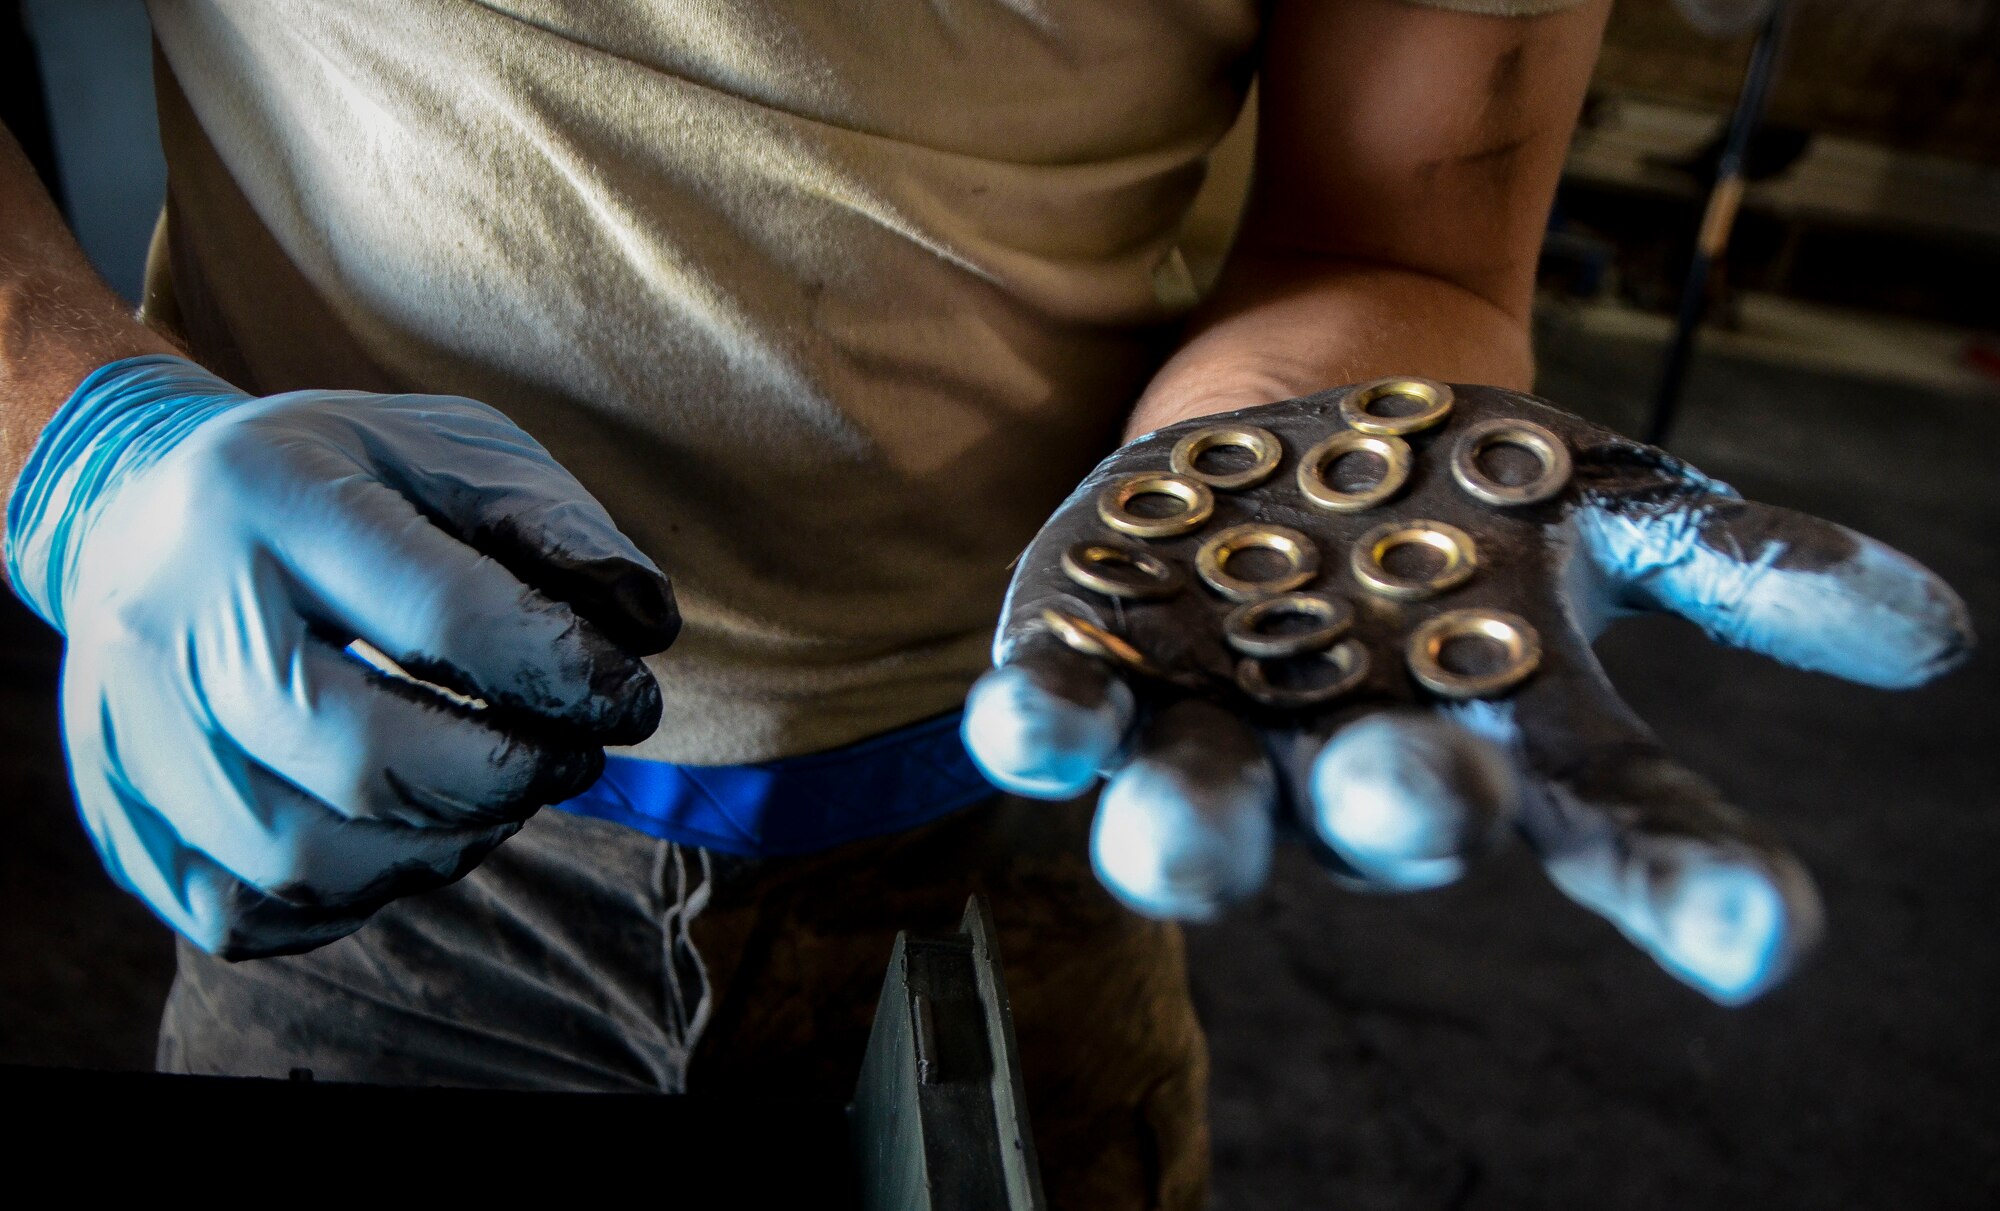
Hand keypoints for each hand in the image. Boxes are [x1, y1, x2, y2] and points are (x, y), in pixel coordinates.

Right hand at [6, 356, 676, 957]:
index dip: (566, 675)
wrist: (147, 509)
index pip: (442, 615)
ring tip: (492, 792)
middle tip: (568, 759)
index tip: (632, 701)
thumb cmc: (338, 484)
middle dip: (506, 780)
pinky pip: (245, 914)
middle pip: (362, 761)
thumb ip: (560, 525)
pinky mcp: (117, 817)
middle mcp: (170, 618)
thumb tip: (649, 625)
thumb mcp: (451, 452)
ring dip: (442, 848)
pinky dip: (352, 896)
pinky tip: (399, 833)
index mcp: (264, 495)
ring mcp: (124, 729)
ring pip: (304, 860)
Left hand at [964, 378, 1969, 1003]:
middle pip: (1386, 820)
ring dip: (1187, 834)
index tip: (1765, 936)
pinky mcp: (1092, 667)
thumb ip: (1740, 560)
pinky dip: (1043, 728)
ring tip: (1180, 848)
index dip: (1688, 883)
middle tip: (1431, 801)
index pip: (1615, 826)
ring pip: (1200, 814)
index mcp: (1498, 738)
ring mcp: (1211, 725)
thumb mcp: (1607, 500)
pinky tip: (1035, 719)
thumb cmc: (1461, 485)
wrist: (1296, 410)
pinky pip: (1061, 725)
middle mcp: (1353, 762)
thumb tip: (1931, 635)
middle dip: (1405, 814)